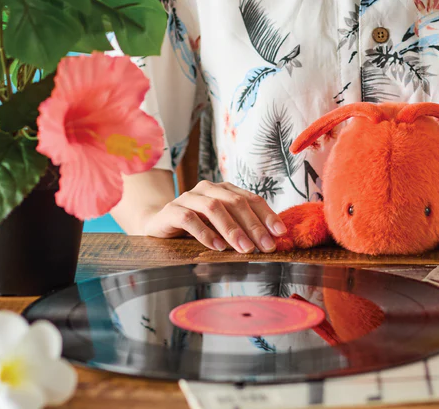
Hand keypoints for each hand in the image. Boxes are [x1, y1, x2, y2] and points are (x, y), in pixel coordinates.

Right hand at [143, 181, 286, 252]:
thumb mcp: (222, 226)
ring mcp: (188, 197)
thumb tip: (272, 240)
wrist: (158, 226)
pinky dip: (205, 233)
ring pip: (214, 208)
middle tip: (266, 246)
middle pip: (236, 203)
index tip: (280, 233)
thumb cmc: (196, 228)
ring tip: (245, 248)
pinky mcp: (170, 210)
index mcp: (225, 190)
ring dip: (232, 229)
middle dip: (254, 226)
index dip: (268, 215)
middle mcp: (208, 189)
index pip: (252, 199)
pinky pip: (189, 218)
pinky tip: (217, 247)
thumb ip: (242, 228)